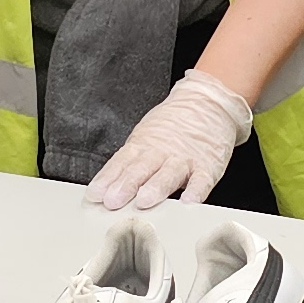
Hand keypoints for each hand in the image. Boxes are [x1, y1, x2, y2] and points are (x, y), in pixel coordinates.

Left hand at [88, 70, 257, 211]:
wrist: (208, 101)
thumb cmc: (174, 124)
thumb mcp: (146, 136)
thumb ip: (128, 163)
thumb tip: (105, 188)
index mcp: (143, 145)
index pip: (121, 162)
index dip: (107, 179)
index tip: (95, 195)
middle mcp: (161, 152)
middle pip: (141, 169)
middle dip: (126, 185)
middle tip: (113, 201)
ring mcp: (184, 159)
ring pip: (168, 174)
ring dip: (155, 188)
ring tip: (144, 201)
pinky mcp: (207, 166)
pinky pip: (201, 179)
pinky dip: (196, 190)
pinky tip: (189, 201)